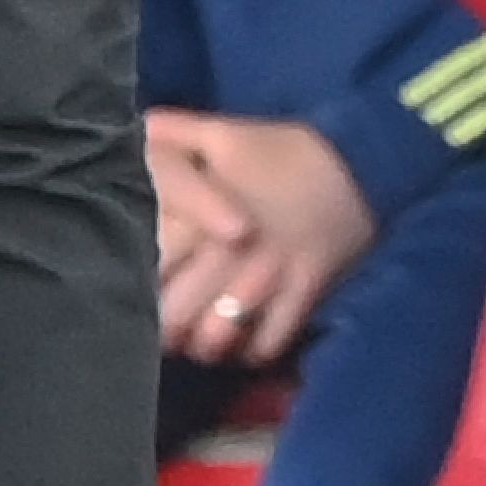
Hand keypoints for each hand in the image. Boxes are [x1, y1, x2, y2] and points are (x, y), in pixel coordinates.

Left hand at [146, 108, 377, 366]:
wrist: (361, 162)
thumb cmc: (283, 151)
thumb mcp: (223, 133)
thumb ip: (170, 134)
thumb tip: (124, 133)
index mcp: (205, 212)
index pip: (151, 262)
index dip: (132, 281)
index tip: (128, 283)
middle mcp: (233, 251)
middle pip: (176, 313)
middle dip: (160, 326)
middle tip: (156, 324)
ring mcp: (270, 277)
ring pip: (217, 338)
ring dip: (201, 345)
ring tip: (195, 338)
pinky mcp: (303, 295)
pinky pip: (267, 345)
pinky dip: (248, 352)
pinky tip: (240, 342)